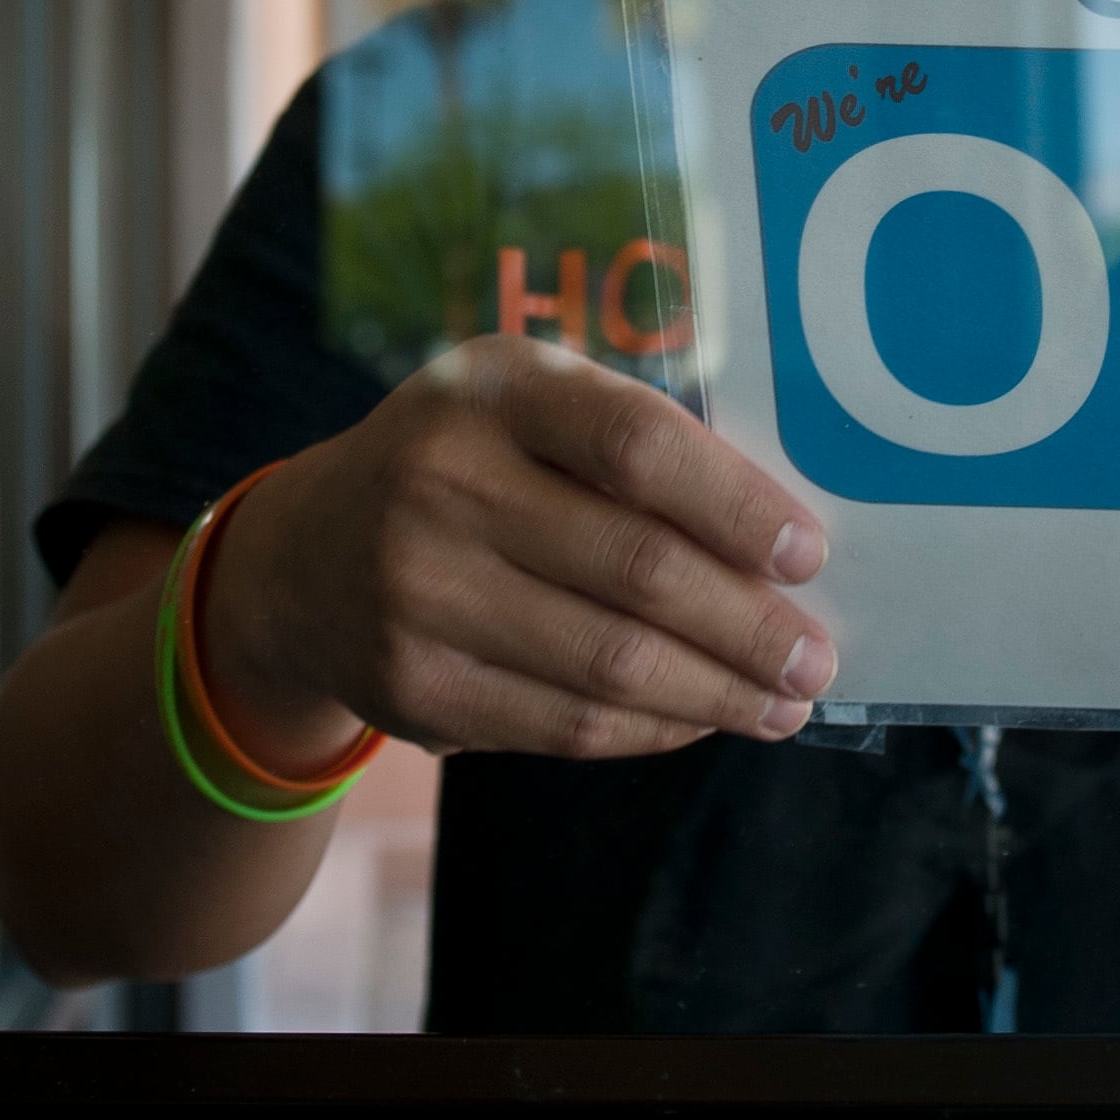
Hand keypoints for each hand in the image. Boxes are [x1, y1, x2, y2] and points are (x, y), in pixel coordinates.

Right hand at [201, 336, 835, 767]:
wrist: (302, 557)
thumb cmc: (463, 461)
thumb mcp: (524, 403)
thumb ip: (630, 442)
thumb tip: (777, 544)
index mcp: (493, 389)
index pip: (637, 445)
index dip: (736, 505)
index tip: (809, 554)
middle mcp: (443, 482)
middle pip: (638, 571)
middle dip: (750, 627)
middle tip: (817, 659)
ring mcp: (420, 593)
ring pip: (611, 666)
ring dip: (719, 694)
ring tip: (783, 704)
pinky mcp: (416, 688)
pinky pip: (568, 727)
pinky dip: (654, 730)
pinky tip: (702, 718)